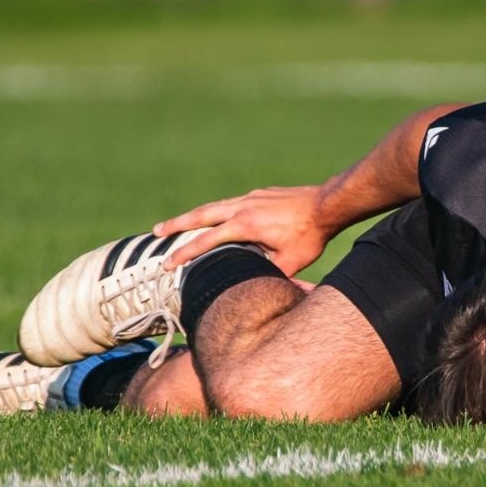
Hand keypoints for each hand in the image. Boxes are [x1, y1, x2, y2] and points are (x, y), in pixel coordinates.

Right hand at [154, 185, 331, 275]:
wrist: (328, 204)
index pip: (206, 240)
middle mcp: (243, 207)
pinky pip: (231, 203)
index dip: (185, 253)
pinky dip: (217, 210)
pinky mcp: (260, 194)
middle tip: (156, 231)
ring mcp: (251, 197)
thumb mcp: (289, 263)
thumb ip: (268, 275)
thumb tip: (255, 292)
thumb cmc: (310, 236)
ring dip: (194, 215)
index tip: (168, 263)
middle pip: (201, 215)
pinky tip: (215, 217)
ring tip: (178, 223)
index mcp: (245, 225)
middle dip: (177, 224)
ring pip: (214, 206)